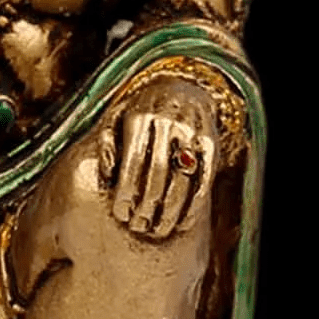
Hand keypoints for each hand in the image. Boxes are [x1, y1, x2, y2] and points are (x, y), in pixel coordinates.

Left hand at [96, 76, 215, 238]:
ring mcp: (192, 132)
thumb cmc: (142, 112)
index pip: (133, 160)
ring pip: (183, 178)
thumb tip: (106, 176)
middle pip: (158, 172)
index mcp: (140, 117)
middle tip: (139, 227)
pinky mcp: (211, 142)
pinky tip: (184, 222)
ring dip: (171, 210)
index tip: (120, 214)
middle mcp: (168, 123)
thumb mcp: (117, 118)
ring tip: (159, 231)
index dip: (126, 190)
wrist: (183, 87)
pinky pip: (205, 178)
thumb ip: (106, 144)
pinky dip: (195, 203)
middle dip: (147, 204)